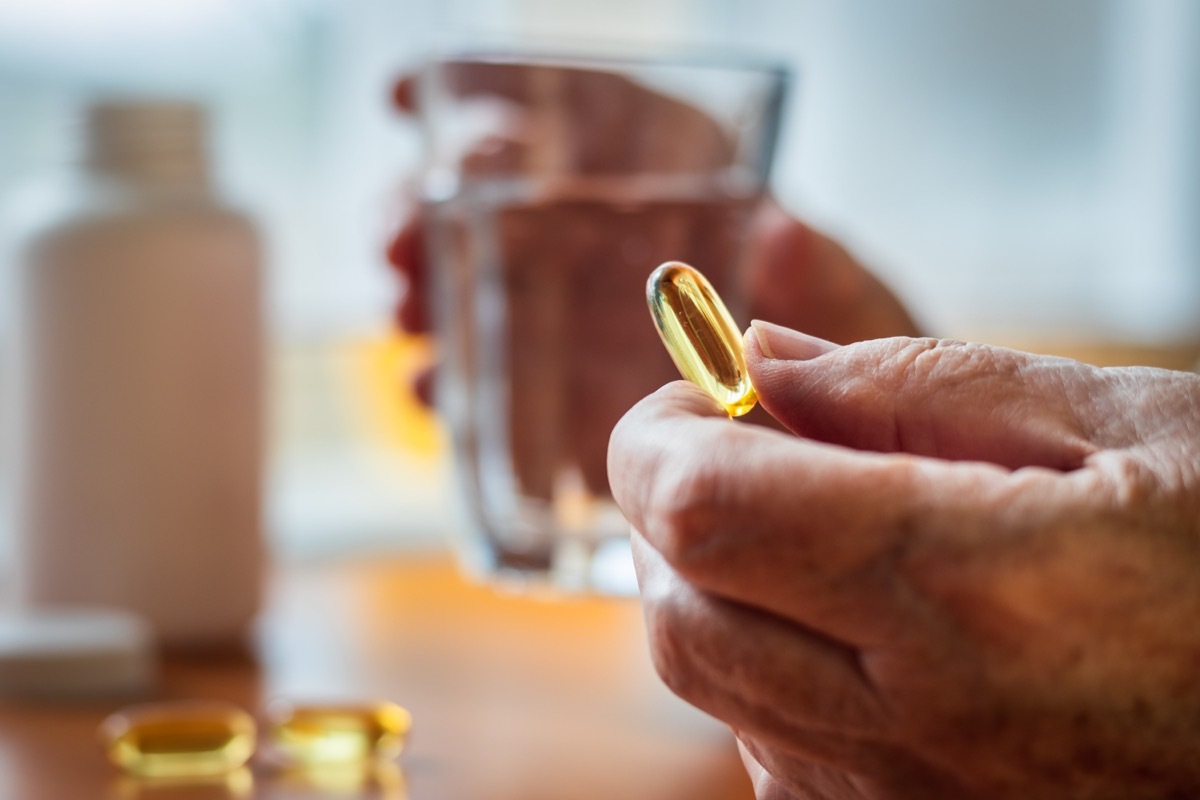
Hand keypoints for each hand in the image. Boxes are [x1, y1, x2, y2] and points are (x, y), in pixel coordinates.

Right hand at [386, 62, 917, 500]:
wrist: (853, 471)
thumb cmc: (863, 376)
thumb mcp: (860, 318)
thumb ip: (830, 278)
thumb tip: (783, 227)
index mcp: (683, 198)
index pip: (579, 126)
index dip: (487, 105)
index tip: (411, 98)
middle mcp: (617, 257)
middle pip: (501, 208)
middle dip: (432, 208)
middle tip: (399, 236)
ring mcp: (582, 332)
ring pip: (480, 292)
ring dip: (428, 291)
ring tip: (404, 305)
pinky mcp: (562, 408)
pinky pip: (494, 389)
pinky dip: (453, 385)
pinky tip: (430, 389)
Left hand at [608, 320, 1199, 798]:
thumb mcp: (1122, 423)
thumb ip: (915, 385)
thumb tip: (762, 360)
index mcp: (977, 589)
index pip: (705, 512)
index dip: (657, 439)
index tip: (691, 394)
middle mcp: (925, 721)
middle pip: (679, 611)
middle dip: (670, 510)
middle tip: (741, 444)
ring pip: (711, 684)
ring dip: (715, 582)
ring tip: (814, 527)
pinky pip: (767, 745)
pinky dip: (764, 663)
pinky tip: (852, 623)